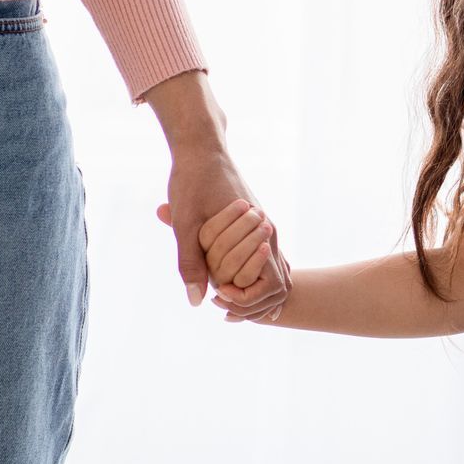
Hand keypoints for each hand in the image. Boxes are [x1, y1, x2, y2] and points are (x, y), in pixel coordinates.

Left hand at [156, 151, 289, 321]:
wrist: (203, 148)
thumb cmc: (193, 182)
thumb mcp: (186, 225)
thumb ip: (191, 263)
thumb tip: (197, 301)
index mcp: (259, 231)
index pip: (267, 283)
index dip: (243, 300)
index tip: (217, 299)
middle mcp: (269, 229)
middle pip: (277, 281)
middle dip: (254, 303)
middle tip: (226, 315)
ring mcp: (266, 225)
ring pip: (276, 269)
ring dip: (256, 291)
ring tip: (233, 310)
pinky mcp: (258, 222)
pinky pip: (267, 256)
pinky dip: (257, 275)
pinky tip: (245, 287)